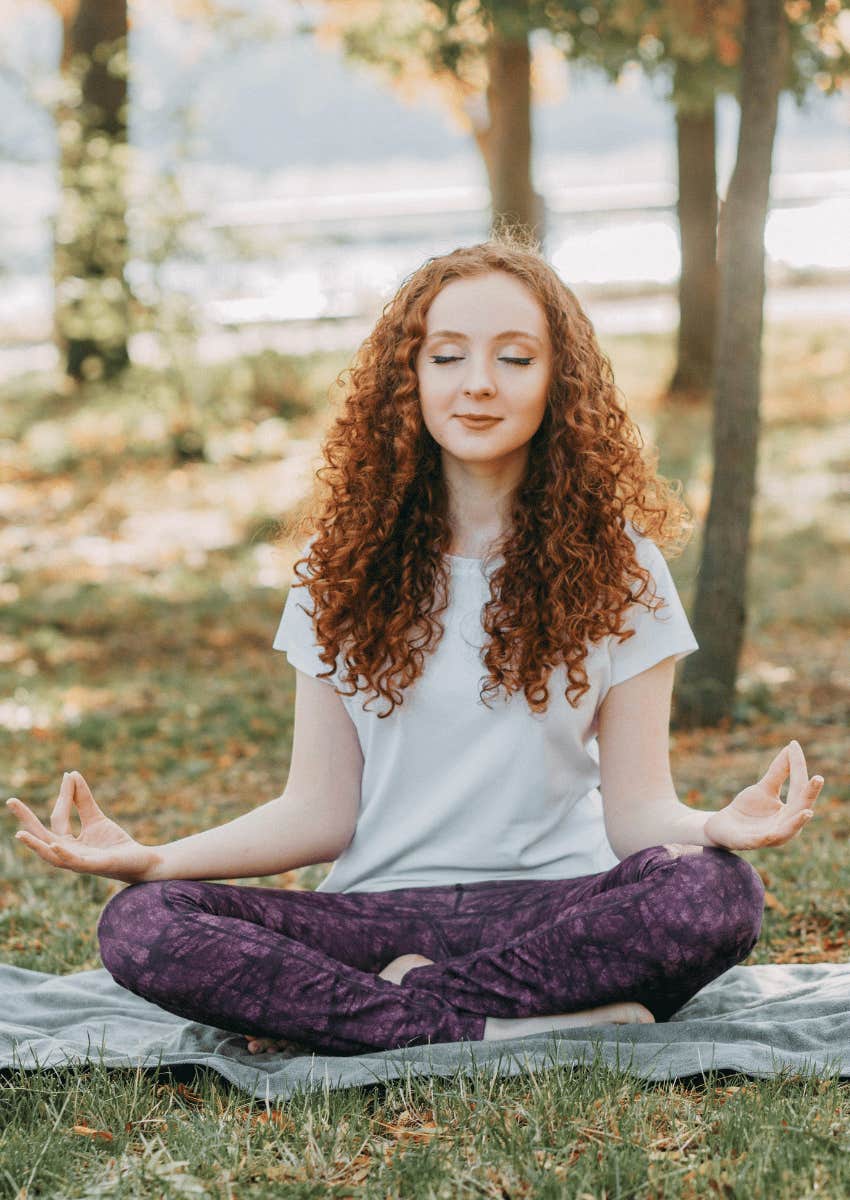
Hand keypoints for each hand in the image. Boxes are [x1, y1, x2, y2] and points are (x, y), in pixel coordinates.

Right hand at [7, 771, 159, 883]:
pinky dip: (64, 854)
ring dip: (36, 845)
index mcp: (68, 843)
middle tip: (10, 801)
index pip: (58, 818)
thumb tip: (71, 774)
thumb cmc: (115, 844)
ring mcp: (80, 862)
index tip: (68, 776)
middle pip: (43, 837)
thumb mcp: (96, 818)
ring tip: (21, 833)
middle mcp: (69, 854)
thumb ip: (83, 800)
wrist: (141, 861)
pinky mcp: (94, 866)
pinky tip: (55, 843)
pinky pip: (75, 862)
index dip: (64, 796)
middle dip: (27, 820)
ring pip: (52, 855)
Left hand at [703, 740, 823, 850]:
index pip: (799, 788)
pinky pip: (760, 842)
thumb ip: (779, 772)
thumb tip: (791, 747)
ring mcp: (768, 836)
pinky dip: (767, 838)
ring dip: (797, 822)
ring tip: (807, 812)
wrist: (722, 826)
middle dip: (809, 795)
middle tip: (818, 778)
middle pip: (800, 809)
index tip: (794, 746)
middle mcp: (784, 826)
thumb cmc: (747, 808)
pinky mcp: (750, 843)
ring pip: (786, 832)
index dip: (798, 767)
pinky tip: (770, 834)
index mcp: (790, 812)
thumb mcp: (764, 788)